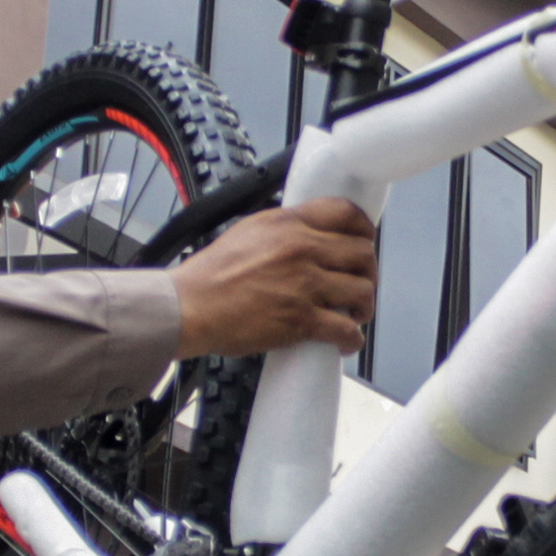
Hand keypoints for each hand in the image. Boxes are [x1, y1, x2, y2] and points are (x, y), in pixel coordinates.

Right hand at [173, 199, 378, 356]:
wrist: (187, 307)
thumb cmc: (209, 276)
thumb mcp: (248, 231)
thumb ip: (283, 229)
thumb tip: (308, 234)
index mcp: (289, 224)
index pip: (346, 213)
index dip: (364, 230)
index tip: (364, 242)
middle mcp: (302, 249)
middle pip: (364, 254)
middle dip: (368, 273)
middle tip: (359, 285)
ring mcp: (304, 285)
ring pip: (362, 291)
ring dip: (364, 306)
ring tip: (354, 314)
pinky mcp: (301, 320)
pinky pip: (346, 329)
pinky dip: (352, 339)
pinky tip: (344, 341)